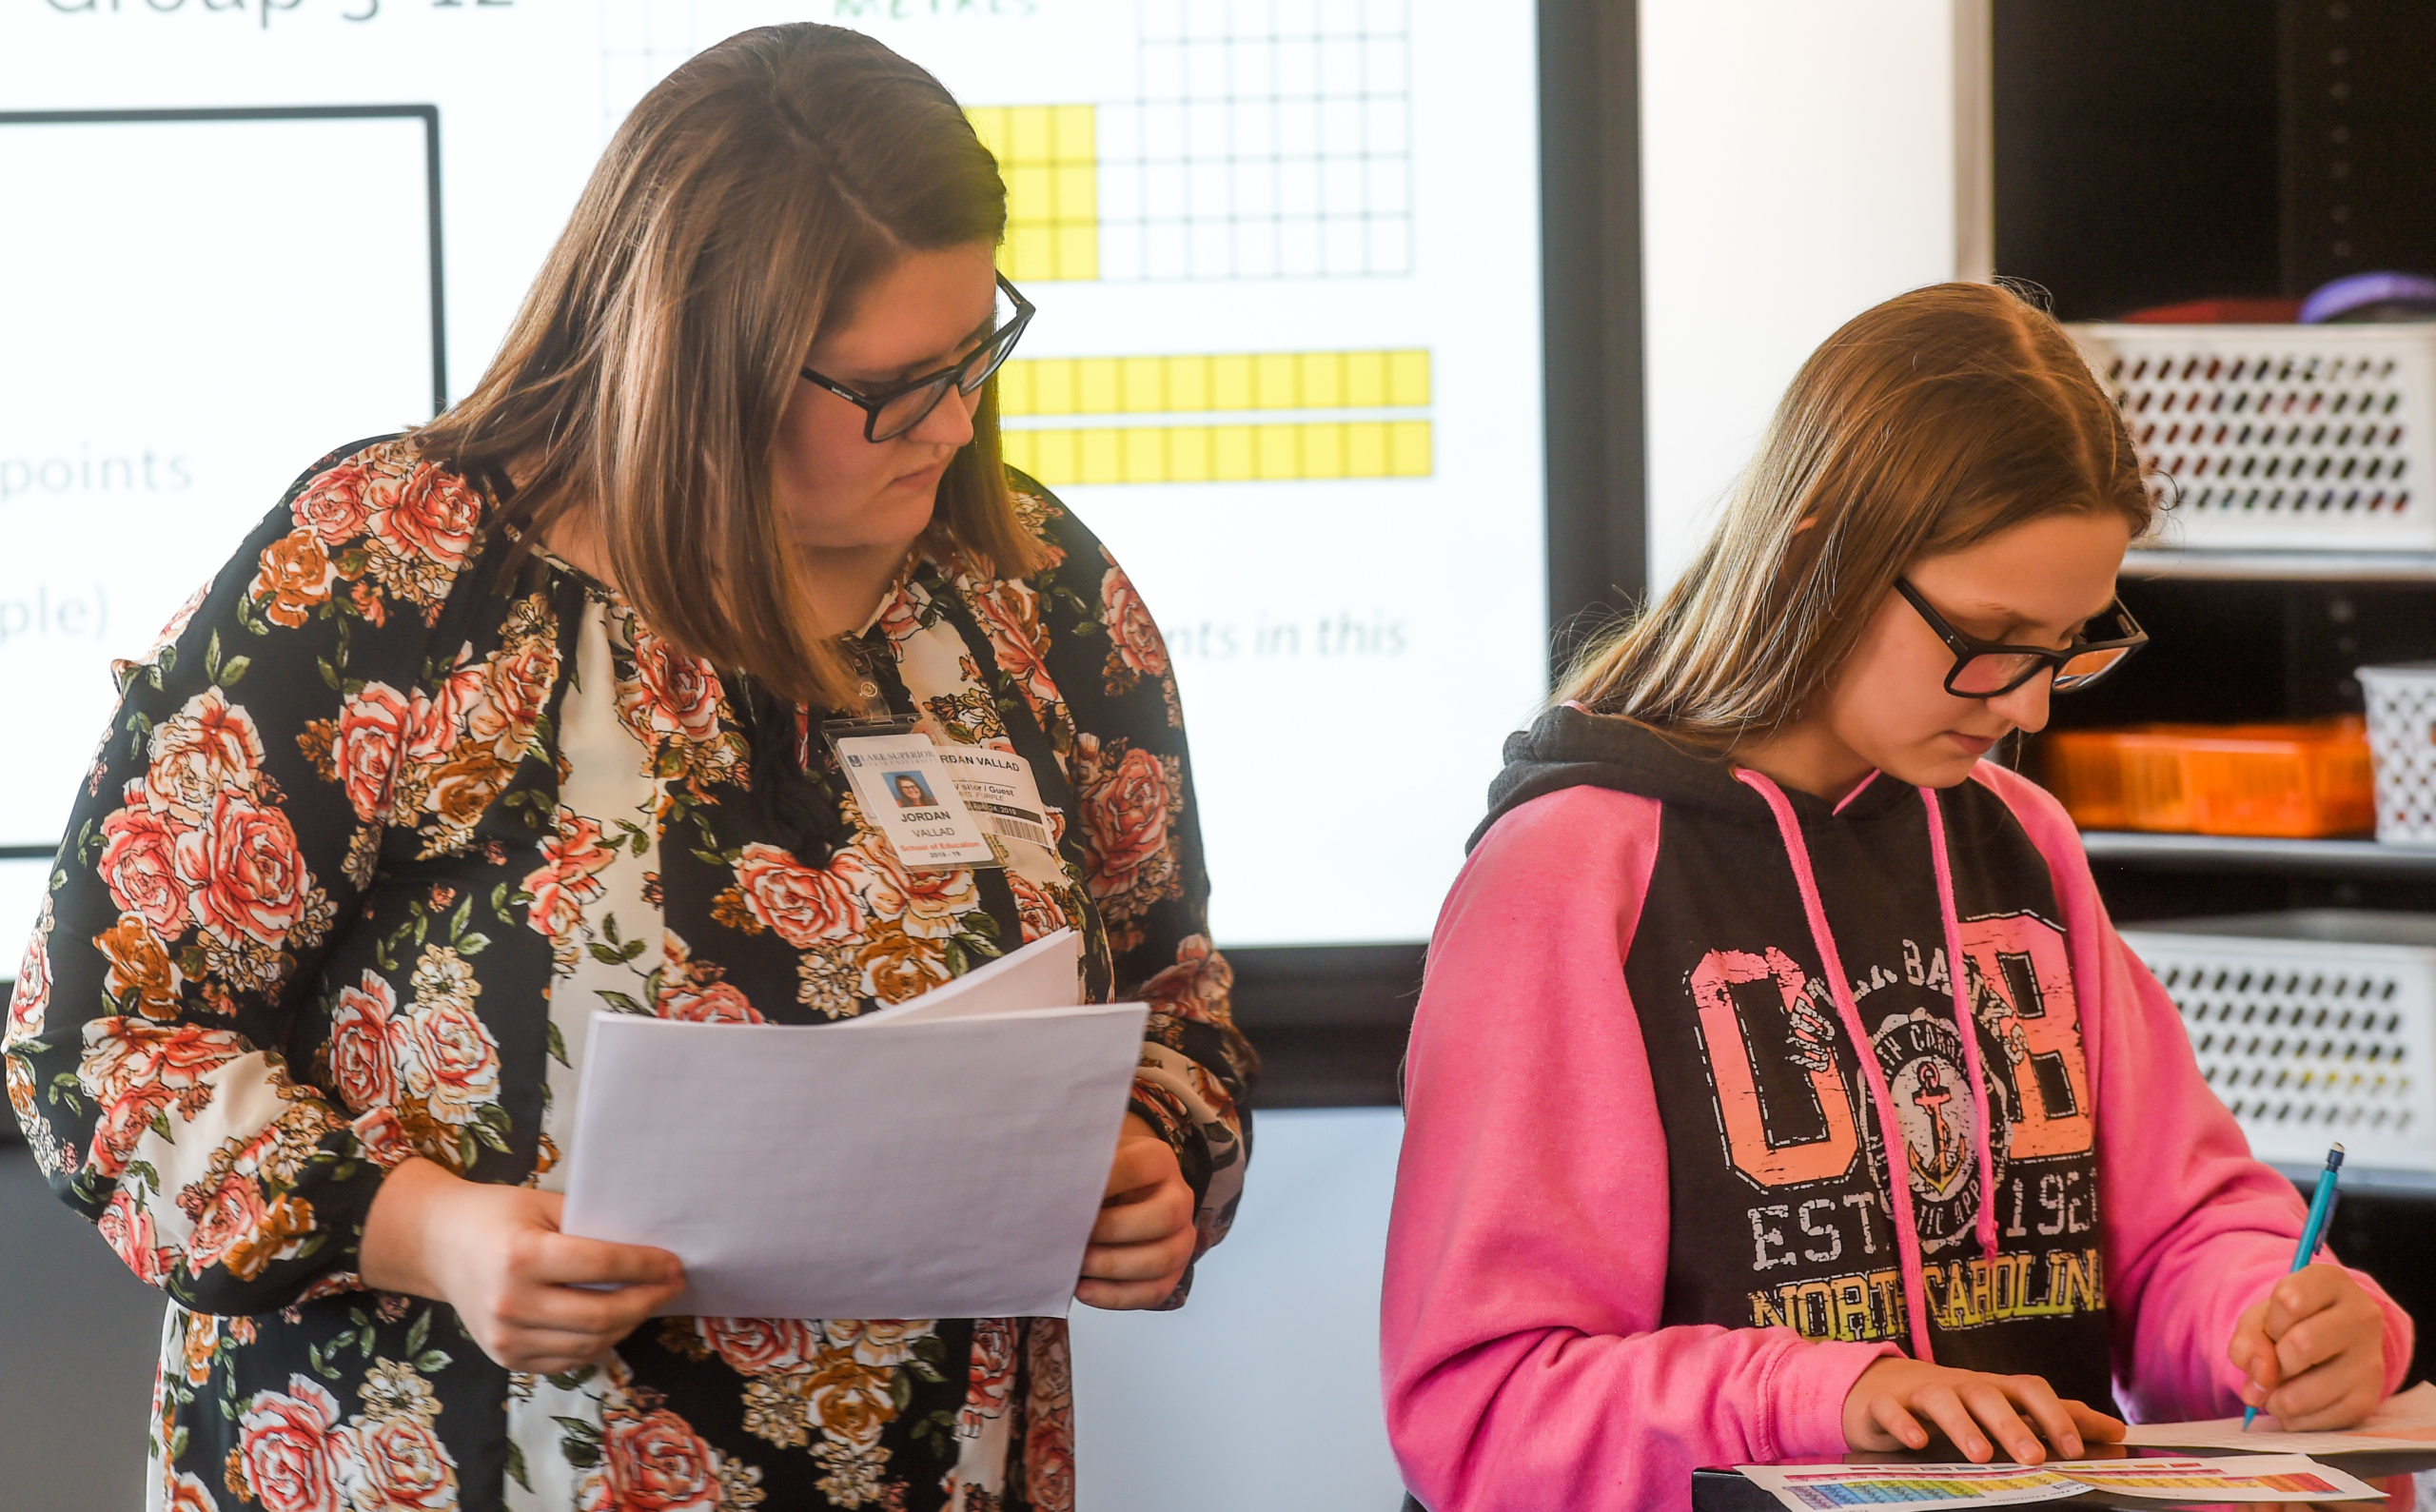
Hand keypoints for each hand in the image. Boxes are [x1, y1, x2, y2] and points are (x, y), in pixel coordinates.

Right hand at [359, 1157, 685, 1374]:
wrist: (438, 1244)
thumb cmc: (496, 1216)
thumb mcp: (543, 1205)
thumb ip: (590, 1226)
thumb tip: (648, 1249)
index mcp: (521, 1256)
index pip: (601, 1266)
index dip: (646, 1266)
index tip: (674, 1262)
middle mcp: (510, 1302)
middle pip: (601, 1315)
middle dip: (648, 1300)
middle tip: (673, 1284)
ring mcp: (505, 1338)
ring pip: (590, 1344)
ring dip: (629, 1324)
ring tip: (648, 1301)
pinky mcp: (506, 1359)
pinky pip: (568, 1360)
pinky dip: (599, 1343)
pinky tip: (615, 1321)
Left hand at [1076, 1114, 1195, 1309]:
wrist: (1120, 1193)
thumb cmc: (1099, 1176)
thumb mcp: (1092, 1158)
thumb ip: (1079, 1168)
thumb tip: (1046, 1185)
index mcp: (1159, 1161)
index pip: (1138, 1168)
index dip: (1104, 1181)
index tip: (1066, 1192)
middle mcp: (1180, 1197)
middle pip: (1165, 1216)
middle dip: (1114, 1230)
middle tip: (1074, 1235)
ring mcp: (1181, 1238)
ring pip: (1163, 1259)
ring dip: (1113, 1266)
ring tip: (1076, 1265)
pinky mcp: (1172, 1273)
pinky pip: (1154, 1292)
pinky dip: (1116, 1296)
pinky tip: (1083, 1290)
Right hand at [1843, 1358, 2124, 1463]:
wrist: (1877, 1387)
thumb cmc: (1951, 1403)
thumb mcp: (2001, 1409)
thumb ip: (2054, 1420)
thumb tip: (2116, 1433)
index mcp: (1992, 1388)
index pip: (2029, 1389)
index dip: (2055, 1415)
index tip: (2079, 1448)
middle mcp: (1960, 1385)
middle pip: (1988, 1394)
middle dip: (2013, 1424)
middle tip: (2034, 1457)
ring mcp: (1920, 1392)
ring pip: (1942, 1400)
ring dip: (1963, 1425)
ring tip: (1981, 1454)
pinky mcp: (1882, 1404)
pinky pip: (1890, 1409)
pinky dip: (1902, 1424)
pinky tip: (1915, 1443)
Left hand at [2230, 1264, 2389, 1428]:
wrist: (2332, 1345)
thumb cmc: (2292, 1323)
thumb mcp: (2263, 1317)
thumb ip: (2249, 1339)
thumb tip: (2260, 1376)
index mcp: (2333, 1282)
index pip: (2290, 1299)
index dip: (2271, 1321)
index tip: (2276, 1328)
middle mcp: (2362, 1317)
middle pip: (2301, 1345)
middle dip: (2273, 1362)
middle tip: (2275, 1363)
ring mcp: (2370, 1360)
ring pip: (2305, 1393)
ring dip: (2277, 1399)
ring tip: (2279, 1389)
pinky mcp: (2367, 1399)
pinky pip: (2316, 1420)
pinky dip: (2294, 1419)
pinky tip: (2298, 1402)